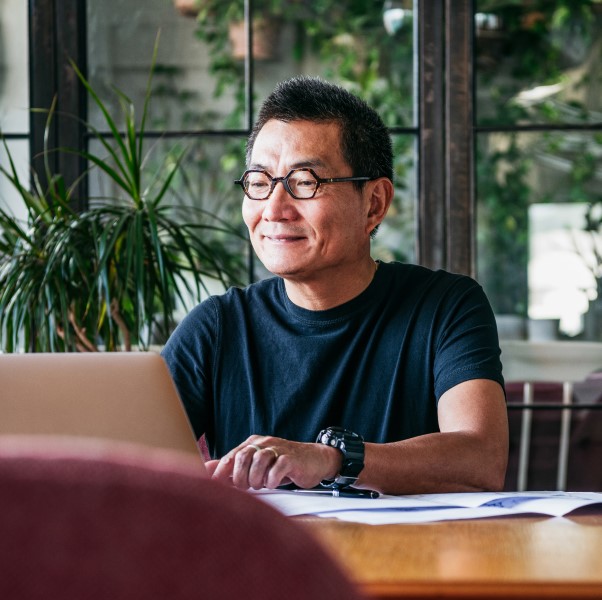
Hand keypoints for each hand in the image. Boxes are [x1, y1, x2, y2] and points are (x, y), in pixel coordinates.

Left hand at [210, 435, 341, 490]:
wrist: (314, 460)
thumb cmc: (283, 465)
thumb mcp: (256, 466)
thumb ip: (233, 466)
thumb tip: (207, 469)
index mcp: (252, 444)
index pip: (231, 456)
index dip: (222, 472)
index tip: (216, 487)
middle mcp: (264, 443)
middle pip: (243, 457)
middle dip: (240, 477)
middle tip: (246, 487)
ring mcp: (278, 449)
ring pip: (259, 460)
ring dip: (256, 478)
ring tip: (260, 485)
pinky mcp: (292, 458)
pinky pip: (278, 466)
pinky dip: (272, 478)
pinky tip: (273, 483)